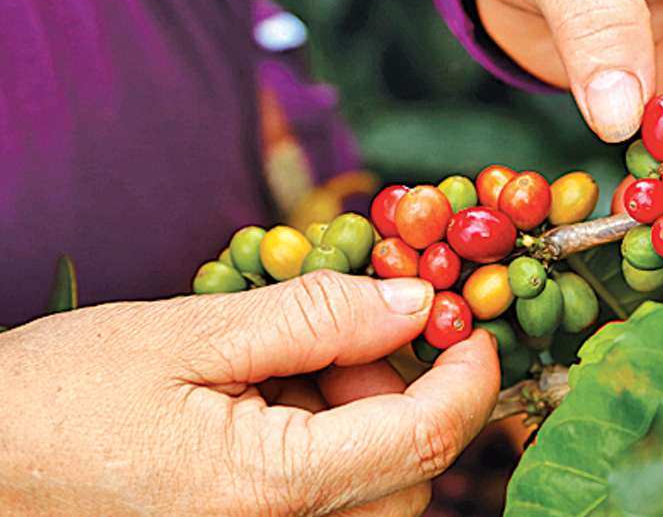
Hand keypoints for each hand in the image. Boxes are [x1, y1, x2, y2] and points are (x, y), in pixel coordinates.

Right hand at [0, 272, 498, 515]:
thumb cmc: (56, 400)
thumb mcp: (189, 335)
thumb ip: (315, 318)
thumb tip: (415, 302)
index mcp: (269, 490)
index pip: (426, 438)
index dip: (470, 373)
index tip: (467, 319)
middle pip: (411, 472)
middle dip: (404, 392)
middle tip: (343, 333)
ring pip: (376, 490)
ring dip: (363, 415)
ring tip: (280, 362)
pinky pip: (328, 500)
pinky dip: (328, 440)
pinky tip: (268, 397)